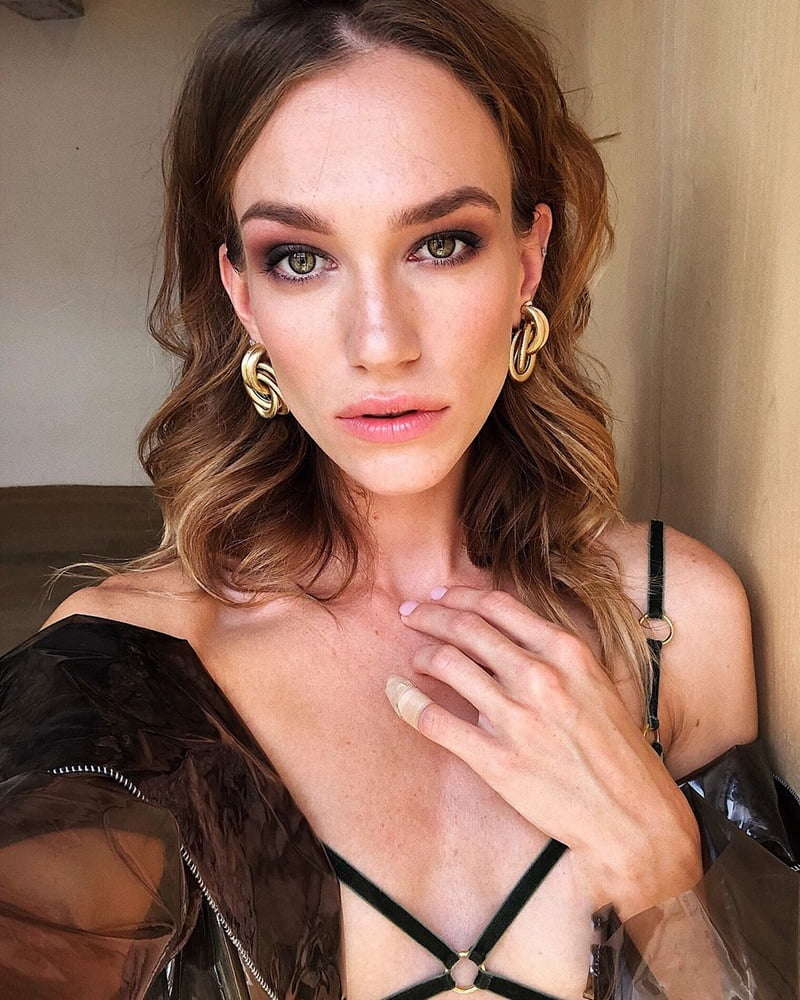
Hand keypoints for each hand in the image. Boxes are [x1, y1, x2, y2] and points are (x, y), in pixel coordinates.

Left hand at [387, 585, 701, 914]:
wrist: (632, 817)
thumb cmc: (617, 750)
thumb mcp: (596, 683)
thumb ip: (554, 655)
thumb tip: (507, 635)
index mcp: (566, 651)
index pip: (496, 605)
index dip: (458, 595)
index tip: (439, 596)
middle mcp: (539, 676)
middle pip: (465, 628)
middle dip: (429, 615)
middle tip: (409, 614)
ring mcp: (517, 718)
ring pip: (447, 665)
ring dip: (421, 655)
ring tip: (413, 658)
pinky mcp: (497, 760)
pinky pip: (436, 720)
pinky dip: (407, 702)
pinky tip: (395, 693)